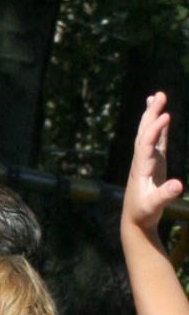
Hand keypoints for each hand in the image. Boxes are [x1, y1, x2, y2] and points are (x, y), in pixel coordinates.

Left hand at [125, 90, 181, 241]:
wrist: (135, 219)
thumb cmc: (143, 213)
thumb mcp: (153, 206)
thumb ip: (165, 195)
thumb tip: (179, 185)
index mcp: (140, 168)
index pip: (145, 144)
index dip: (154, 129)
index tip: (165, 115)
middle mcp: (141, 160)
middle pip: (144, 132)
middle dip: (151, 113)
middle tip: (159, 94)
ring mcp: (146, 160)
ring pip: (148, 133)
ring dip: (151, 115)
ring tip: (156, 96)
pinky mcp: (153, 163)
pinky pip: (156, 141)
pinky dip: (159, 128)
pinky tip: (163, 116)